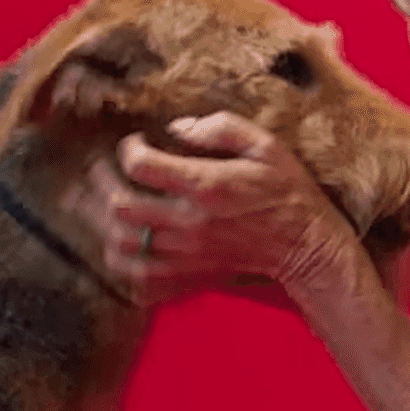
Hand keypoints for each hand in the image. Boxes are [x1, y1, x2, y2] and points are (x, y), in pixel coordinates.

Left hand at [74, 112, 358, 307]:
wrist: (306, 245)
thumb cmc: (288, 192)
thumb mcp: (266, 145)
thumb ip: (221, 128)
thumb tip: (179, 128)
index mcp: (205, 185)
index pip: (141, 165)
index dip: (129, 149)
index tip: (136, 143)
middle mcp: (189, 223)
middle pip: (120, 207)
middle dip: (102, 184)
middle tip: (103, 172)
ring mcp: (187, 255)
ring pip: (121, 247)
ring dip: (105, 226)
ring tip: (105, 207)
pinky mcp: (190, 276)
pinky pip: (139, 282)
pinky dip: (123, 267)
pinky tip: (125, 249)